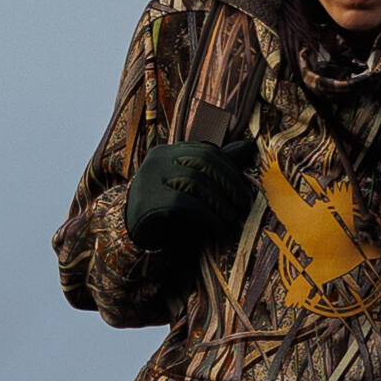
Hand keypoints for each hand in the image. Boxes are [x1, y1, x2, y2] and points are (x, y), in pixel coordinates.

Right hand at [125, 139, 256, 258]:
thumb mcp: (192, 186)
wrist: (132, 233)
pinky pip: (184, 202)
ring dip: (219, 200)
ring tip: (230, 216)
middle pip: (203, 161)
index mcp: (168, 152)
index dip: (230, 168)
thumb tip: (248, 147)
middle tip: (242, 202)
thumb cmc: (168, 209)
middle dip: (228, 181)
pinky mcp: (149, 200)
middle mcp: (157, 159)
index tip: (243, 189)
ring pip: (195, 180)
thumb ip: (216, 167)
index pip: (207, 150)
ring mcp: (150, 178)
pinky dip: (206, 213)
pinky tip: (217, 225)